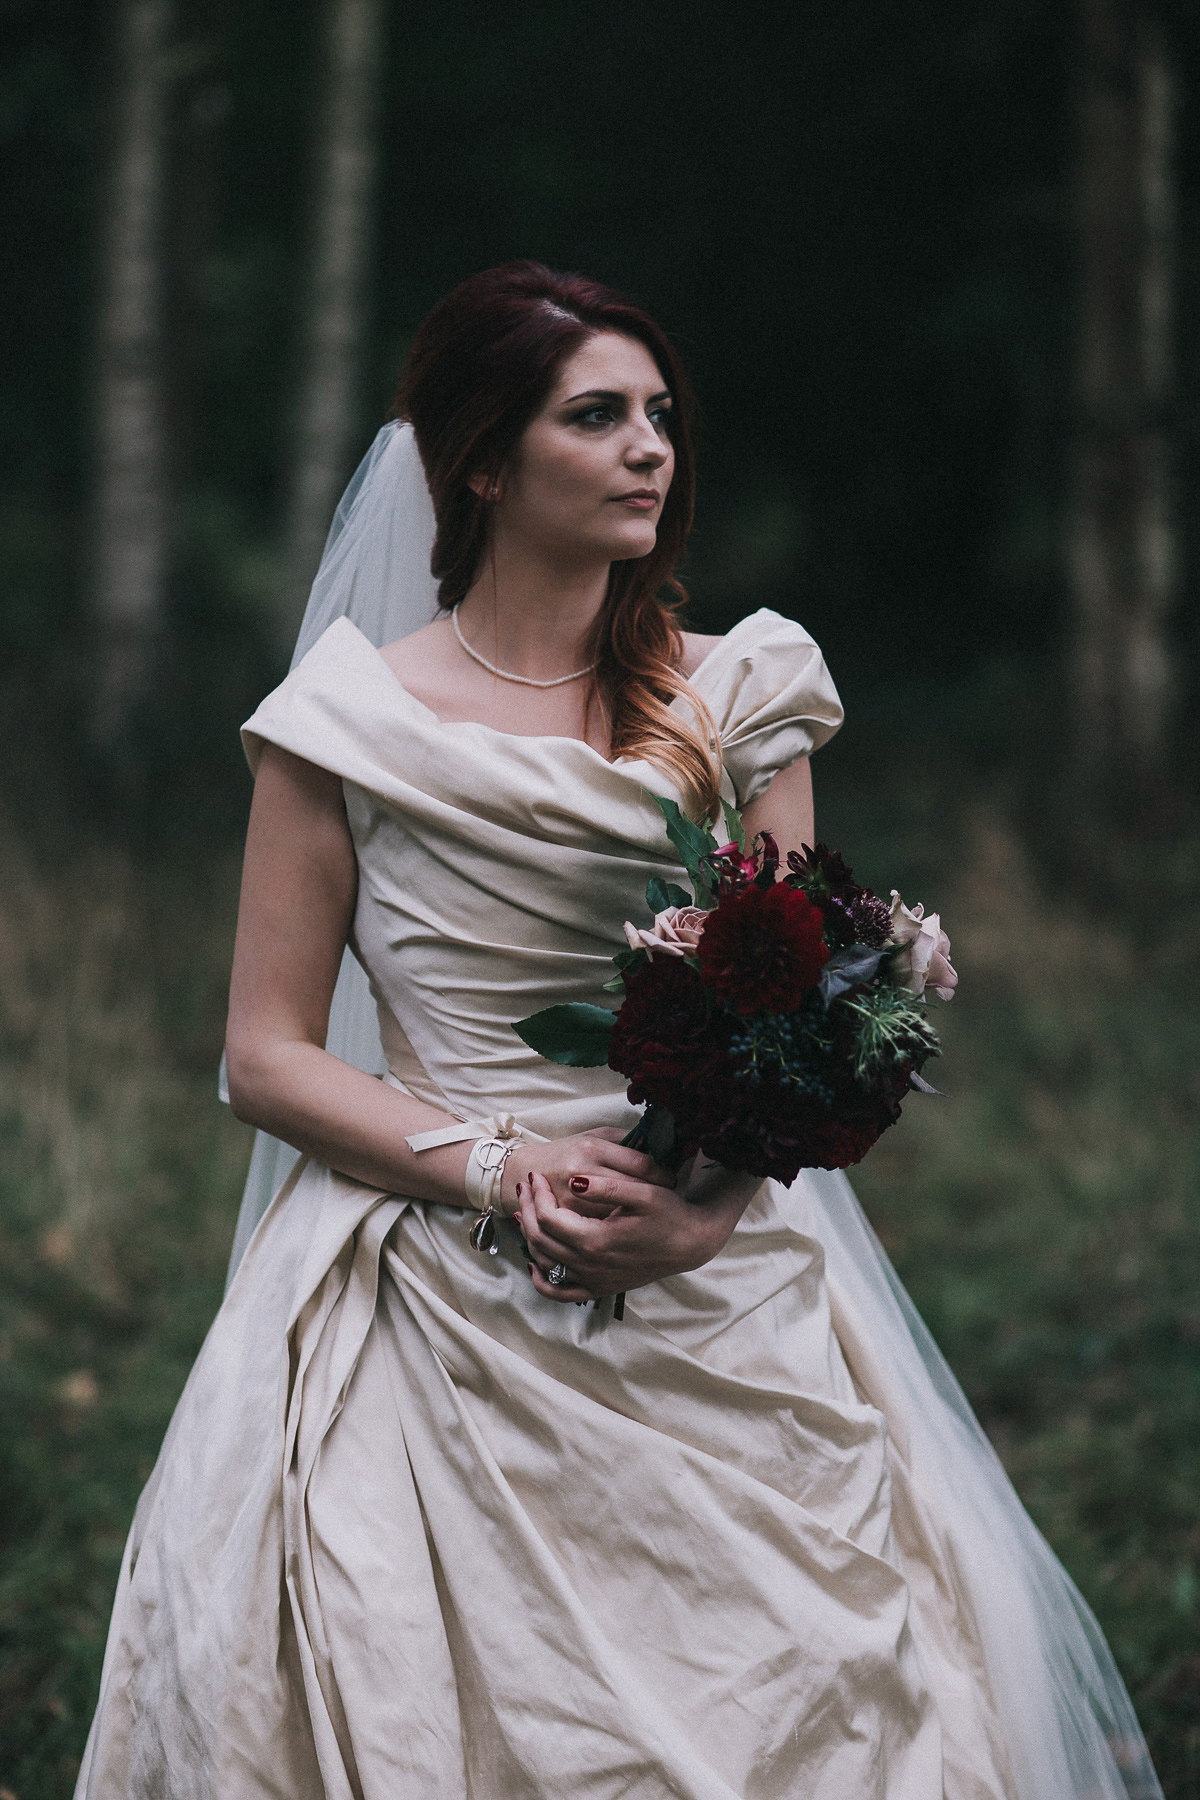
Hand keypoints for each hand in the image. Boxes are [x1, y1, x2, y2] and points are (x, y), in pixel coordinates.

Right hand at [498, 1128, 669, 1222]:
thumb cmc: (565, 1153)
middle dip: (653, 1196)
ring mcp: (570, 1201)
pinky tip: (624, 1228)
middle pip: (632, 1191)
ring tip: (648, 1214)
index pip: (641, 1164)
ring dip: (636, 1216)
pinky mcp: (564, 1222)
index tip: (671, 1180)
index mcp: (591, 1149)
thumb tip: (659, 1142)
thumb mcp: (594, 1137)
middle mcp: (580, 1174)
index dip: (663, 1174)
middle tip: (665, 1200)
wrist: (521, 1172)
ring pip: (617, 1215)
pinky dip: (615, 1230)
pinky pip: (598, 1231)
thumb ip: (624, 1139)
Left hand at [515, 1150, 758, 1303]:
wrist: (691, 1243)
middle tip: (525, 1187)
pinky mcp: (600, 1288)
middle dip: (529, 1209)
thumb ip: (606, 1187)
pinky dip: (542, 1280)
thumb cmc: (670, 1214)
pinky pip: (560, 1292)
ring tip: (525, 1211)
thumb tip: (574, 1181)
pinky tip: (534, 1263)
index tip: (537, 1176)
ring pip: (546, 1263)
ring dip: (529, 1237)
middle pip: (541, 1239)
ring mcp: (594, 1281)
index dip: (538, 1195)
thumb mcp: (644, 1193)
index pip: (550, 1218)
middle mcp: (591, 1265)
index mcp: (597, 1240)